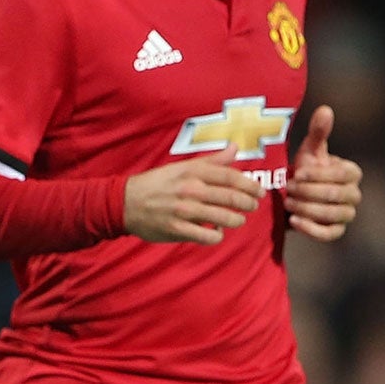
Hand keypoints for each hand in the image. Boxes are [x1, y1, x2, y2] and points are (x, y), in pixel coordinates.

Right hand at [123, 147, 262, 244]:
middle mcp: (190, 189)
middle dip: (248, 204)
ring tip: (238, 220)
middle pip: (231, 198)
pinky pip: (208, 236)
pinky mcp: (177, 229)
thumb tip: (235, 147)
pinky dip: (217, 235)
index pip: (231, 176)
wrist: (124, 202)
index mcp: (193, 172)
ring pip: (224, 218)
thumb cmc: (158, 183)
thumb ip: (212, 160)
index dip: (250, 185)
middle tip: (252, 206)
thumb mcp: (183, 166)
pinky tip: (216, 232)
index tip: (260, 191)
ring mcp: (184, 210)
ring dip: (236, 220)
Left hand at [284, 105, 362, 242]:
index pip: (342, 175)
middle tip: (288, 188)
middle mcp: (354, 195)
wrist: (294, 195)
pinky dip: (311, 229)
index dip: (319, 175)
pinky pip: (329, 234)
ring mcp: (346, 215)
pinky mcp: (336, 232)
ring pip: (332, 215)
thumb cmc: (304, 169)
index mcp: (352, 173)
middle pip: (337, 195)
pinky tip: (293, 221)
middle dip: (309, 192)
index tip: (297, 173)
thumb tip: (325, 109)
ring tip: (288, 202)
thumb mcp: (309, 150)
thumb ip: (319, 132)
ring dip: (308, 209)